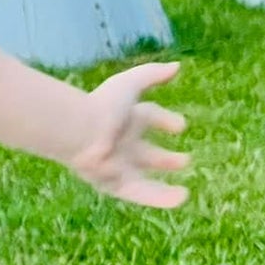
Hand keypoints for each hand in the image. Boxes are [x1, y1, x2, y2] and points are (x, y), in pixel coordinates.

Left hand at [67, 61, 189, 208]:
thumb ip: (152, 74)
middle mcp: (122, 144)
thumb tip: (177, 65)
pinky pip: (139, 193)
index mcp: (126, 119)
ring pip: (142, 179)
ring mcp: (118, 165)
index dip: (165, 120)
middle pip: (145, 154)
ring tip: (185, 193)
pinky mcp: (114, 183)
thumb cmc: (104, 106)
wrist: (79, 132)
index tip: (181, 126)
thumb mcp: (130, 84)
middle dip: (164, 159)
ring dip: (163, 186)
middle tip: (184, 160)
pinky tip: (180, 199)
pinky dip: (159, 198)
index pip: (149, 118)